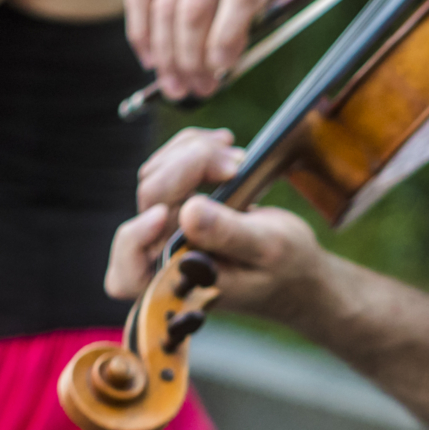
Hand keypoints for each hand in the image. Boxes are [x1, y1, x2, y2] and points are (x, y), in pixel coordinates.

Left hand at [105, 129, 326, 314]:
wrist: (300, 268)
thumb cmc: (287, 268)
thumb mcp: (268, 249)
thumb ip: (227, 234)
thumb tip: (188, 212)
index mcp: (181, 281)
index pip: (128, 273)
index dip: (136, 238)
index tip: (165, 214)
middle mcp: (168, 256)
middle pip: (150, 198)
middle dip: (188, 169)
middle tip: (232, 163)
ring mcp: (172, 230)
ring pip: (157, 175)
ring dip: (193, 153)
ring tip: (234, 154)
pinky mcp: (181, 207)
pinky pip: (170, 168)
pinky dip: (194, 149)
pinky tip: (224, 147)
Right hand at [125, 0, 321, 99]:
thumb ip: (261, 20)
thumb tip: (222, 64)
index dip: (228, 35)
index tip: (223, 69)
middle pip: (195, 6)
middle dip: (193, 57)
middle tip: (200, 91)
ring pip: (165, 5)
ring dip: (167, 54)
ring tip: (177, 87)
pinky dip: (142, 31)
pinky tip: (151, 61)